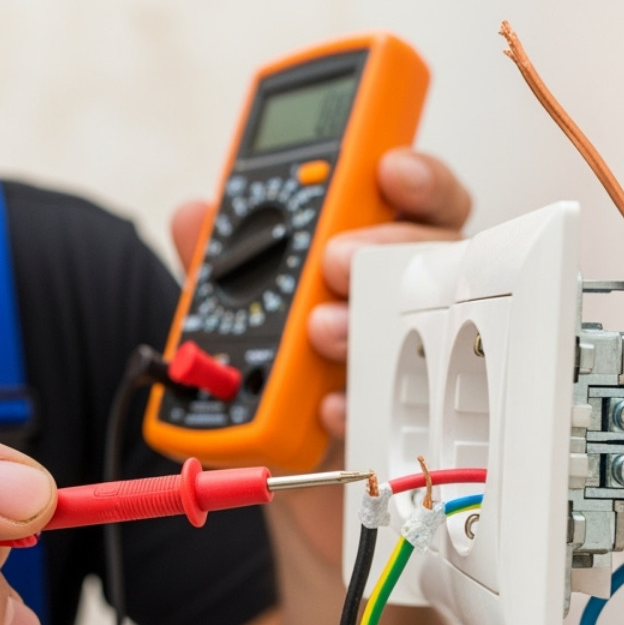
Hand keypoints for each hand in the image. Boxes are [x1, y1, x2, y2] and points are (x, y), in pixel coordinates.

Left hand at [171, 148, 472, 438]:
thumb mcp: (236, 305)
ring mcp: (403, 355)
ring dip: (364, 323)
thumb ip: (218, 261)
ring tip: (321, 331)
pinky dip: (354, 402)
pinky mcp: (392, 417)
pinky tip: (326, 402)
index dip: (411, 176)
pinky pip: (394, 406)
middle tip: (337, 260)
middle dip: (383, 247)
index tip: (389, 169)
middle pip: (429, 254)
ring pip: (418, 326)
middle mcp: (398, 295)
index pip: (412, 198)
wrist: (274, 455)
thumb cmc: (275, 368)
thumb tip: (194, 214)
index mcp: (372, 247)